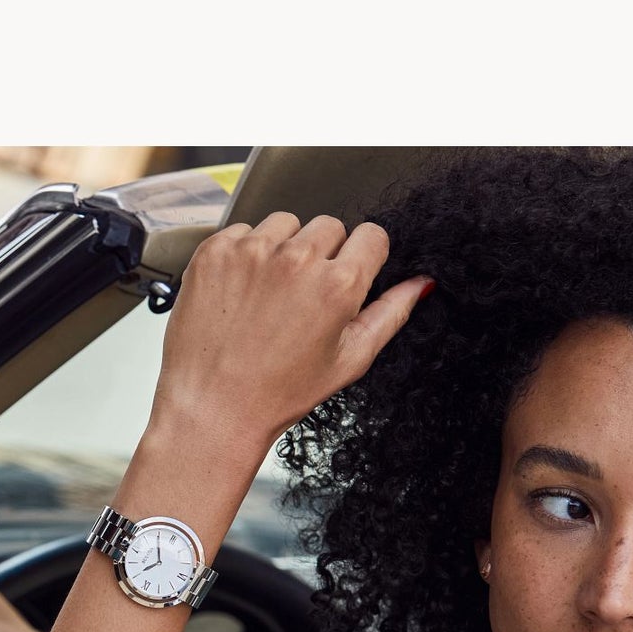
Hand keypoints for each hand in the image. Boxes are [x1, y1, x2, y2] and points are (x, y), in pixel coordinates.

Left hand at [151, 211, 431, 463]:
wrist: (211, 408)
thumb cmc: (277, 394)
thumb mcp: (348, 361)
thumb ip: (390, 314)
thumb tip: (421, 283)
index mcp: (337, 284)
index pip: (371, 235)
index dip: (362, 258)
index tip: (347, 275)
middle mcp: (296, 260)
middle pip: (329, 226)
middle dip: (322, 254)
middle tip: (301, 297)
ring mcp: (252, 252)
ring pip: (285, 223)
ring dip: (283, 249)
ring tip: (269, 295)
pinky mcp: (215, 252)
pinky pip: (243, 232)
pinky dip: (244, 254)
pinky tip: (241, 293)